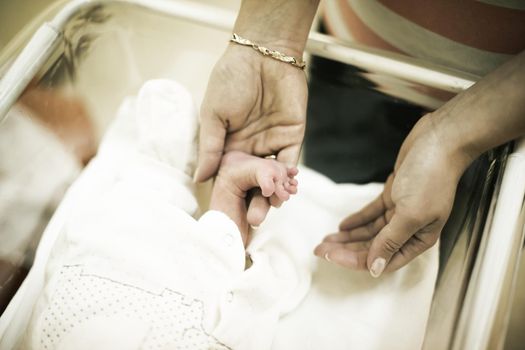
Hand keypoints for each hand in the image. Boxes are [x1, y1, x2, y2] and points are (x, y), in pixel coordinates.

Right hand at [196, 44, 306, 224]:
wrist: (262, 54)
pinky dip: (287, 178)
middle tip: (249, 220)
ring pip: (272, 176)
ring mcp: (271, 142)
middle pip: (252, 180)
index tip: (227, 215)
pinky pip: (289, 161)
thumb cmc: (230, 78)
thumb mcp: (213, 114)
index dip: (229, 194)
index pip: (229, 175)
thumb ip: (210, 146)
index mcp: (228, 143)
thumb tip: (200, 178)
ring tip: (265, 212)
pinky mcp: (291, 136)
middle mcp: (250, 147)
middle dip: (251, 200)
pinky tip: (282, 193)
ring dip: (270, 194)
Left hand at [314, 115, 472, 276]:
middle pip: (373, 248)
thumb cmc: (431, 178)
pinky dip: (357, 220)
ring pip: (369, 232)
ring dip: (348, 237)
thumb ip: (391, 241)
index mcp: (418, 240)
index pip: (381, 260)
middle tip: (319, 249)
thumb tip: (375, 268)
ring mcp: (400, 212)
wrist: (439, 141)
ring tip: (325, 240)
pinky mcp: (393, 196)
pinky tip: (341, 226)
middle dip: (346, 250)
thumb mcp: (411, 214)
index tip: (330, 256)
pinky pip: (371, 214)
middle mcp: (409, 230)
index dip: (354, 260)